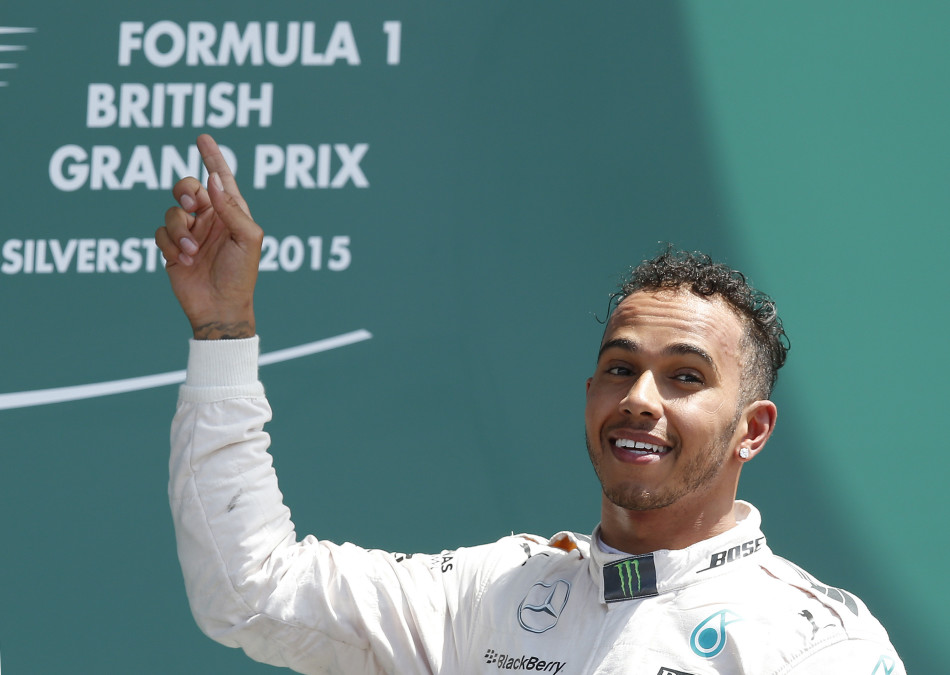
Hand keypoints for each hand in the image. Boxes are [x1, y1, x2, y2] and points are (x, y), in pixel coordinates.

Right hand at [156, 134, 263, 339]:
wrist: (220, 307)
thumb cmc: (241, 275)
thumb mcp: (247, 238)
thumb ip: (231, 208)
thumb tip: (212, 180)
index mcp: (232, 212)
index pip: (220, 178)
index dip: (212, 157)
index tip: (202, 137)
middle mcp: (210, 218)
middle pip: (187, 187)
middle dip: (185, 191)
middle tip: (190, 205)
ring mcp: (190, 232)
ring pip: (171, 211)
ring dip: (179, 230)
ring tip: (191, 252)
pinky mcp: (172, 248)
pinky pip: (160, 232)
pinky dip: (169, 244)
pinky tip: (183, 261)